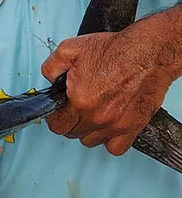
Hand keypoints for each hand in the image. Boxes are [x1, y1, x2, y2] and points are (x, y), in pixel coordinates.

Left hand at [41, 9, 181, 154]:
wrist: (149, 54)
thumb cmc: (117, 51)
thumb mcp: (70, 49)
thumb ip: (51, 67)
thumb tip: (48, 79)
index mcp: (80, 100)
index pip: (57, 125)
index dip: (55, 117)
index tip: (59, 111)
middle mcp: (97, 116)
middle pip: (72, 133)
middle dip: (70, 121)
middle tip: (76, 108)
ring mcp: (116, 124)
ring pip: (91, 141)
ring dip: (88, 131)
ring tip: (92, 114)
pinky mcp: (133, 127)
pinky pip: (115, 148)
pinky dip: (110, 141)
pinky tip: (108, 126)